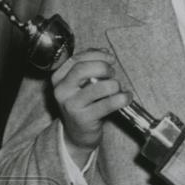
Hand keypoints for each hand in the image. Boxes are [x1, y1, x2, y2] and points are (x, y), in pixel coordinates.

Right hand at [51, 48, 130, 165]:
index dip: (96, 55)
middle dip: (103, 68)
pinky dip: (121, 98)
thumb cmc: (83, 103)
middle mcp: (61, 90)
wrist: (77, 133)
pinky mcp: (83, 118)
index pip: (76, 59)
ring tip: (118, 88)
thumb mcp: (81, 83)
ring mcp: (71, 105)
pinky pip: (107, 104)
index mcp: (58, 77)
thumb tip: (105, 52)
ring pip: (98, 87)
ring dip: (114, 85)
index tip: (110, 58)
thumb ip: (90, 65)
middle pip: (83, 69)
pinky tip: (126, 97)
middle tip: (112, 74)